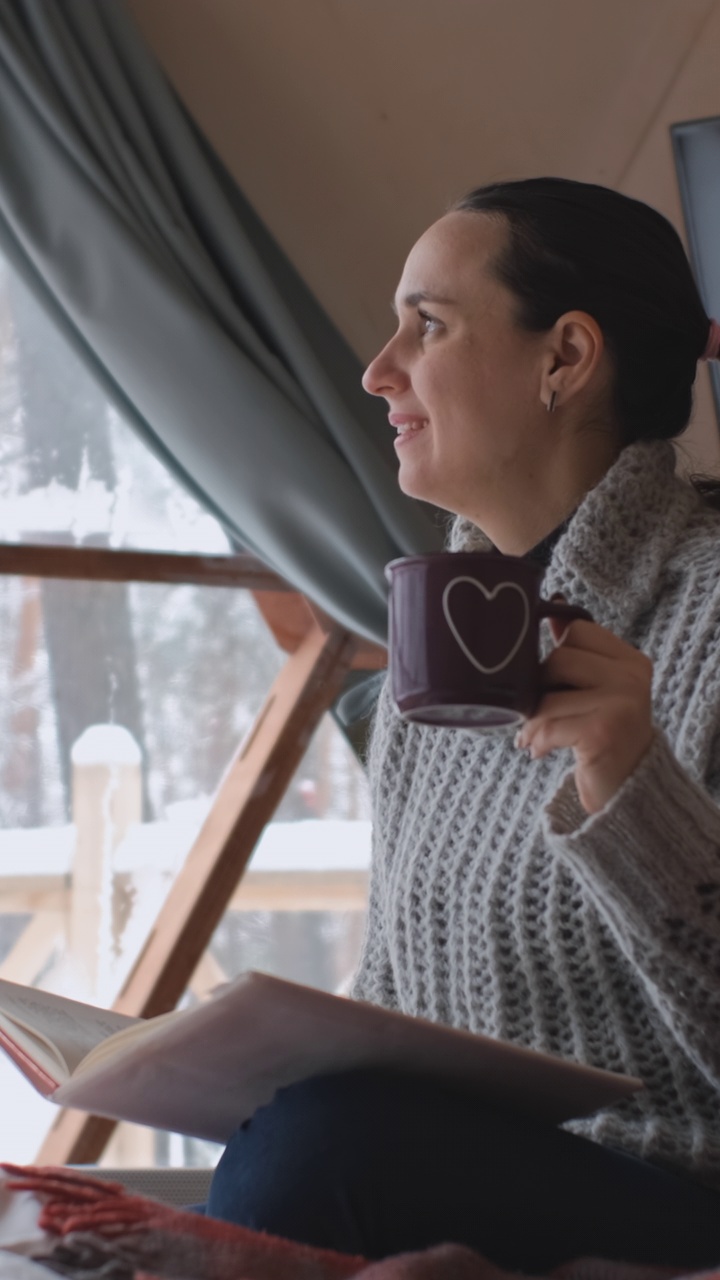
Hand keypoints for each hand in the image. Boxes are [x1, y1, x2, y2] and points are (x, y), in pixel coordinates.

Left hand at [515, 615, 653, 814]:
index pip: (579, 629)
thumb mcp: (597, 686)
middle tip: (535, 710)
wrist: (628, 788)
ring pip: (548, 694)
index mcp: (631, 660)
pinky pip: (549, 723)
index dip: (554, 648)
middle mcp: (632, 677)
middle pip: (559, 658)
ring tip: (531, 736)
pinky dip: (536, 739)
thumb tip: (554, 602)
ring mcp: (620, 703)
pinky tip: (537, 750)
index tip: (549, 677)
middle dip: (538, 686)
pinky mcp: (602, 731)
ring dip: (531, 719)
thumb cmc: (604, 733)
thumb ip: (578, 649)